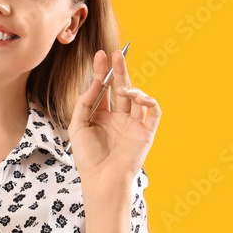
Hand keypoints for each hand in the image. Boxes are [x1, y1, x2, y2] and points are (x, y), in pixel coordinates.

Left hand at [68, 49, 161, 189]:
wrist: (101, 179)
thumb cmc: (87, 157)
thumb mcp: (77, 126)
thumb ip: (84, 102)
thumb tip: (96, 83)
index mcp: (101, 116)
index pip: (104, 89)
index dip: (103, 72)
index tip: (100, 55)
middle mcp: (119, 118)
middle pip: (122, 88)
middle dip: (119, 70)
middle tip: (116, 54)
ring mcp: (134, 124)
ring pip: (138, 97)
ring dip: (131, 87)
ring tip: (122, 88)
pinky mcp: (146, 132)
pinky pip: (154, 111)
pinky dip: (149, 100)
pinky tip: (138, 97)